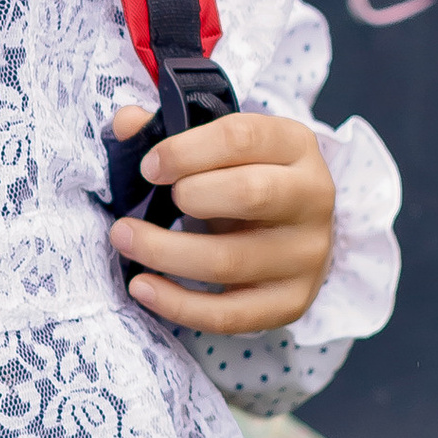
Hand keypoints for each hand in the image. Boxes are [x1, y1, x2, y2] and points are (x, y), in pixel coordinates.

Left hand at [107, 108, 334, 335]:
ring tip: (124, 238)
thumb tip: (126, 124)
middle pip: (249, 194)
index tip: (149, 167)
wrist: (294, 231)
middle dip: (187, 196)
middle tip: (154, 198)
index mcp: (295, 144)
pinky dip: (177, 304)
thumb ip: (171, 133)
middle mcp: (312, 197)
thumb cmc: (245, 178)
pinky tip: (142, 286)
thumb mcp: (219, 148)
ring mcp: (307, 255)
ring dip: (164, 252)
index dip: (185, 150)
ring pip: (229, 260)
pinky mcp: (292, 302)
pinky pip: (228, 313)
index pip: (242, 137)